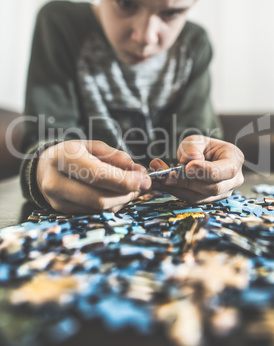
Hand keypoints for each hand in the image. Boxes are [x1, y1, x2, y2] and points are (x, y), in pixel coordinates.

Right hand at [36, 140, 150, 213]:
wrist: (43, 168)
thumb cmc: (71, 153)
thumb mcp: (91, 146)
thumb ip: (115, 156)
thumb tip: (137, 171)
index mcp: (64, 158)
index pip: (98, 175)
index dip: (124, 180)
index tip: (144, 179)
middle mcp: (57, 183)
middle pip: (100, 198)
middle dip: (127, 194)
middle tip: (142, 184)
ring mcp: (58, 201)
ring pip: (99, 209)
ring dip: (122, 200)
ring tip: (130, 187)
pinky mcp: (63, 212)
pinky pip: (95, 213)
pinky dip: (112, 205)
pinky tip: (116, 194)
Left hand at [149, 135, 243, 203]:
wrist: (200, 156)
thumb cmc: (202, 147)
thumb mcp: (196, 140)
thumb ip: (193, 148)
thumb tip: (192, 159)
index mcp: (235, 160)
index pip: (226, 170)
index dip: (207, 171)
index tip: (188, 167)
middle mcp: (233, 180)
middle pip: (212, 188)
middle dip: (187, 182)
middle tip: (167, 175)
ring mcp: (222, 193)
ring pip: (199, 197)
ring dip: (176, 188)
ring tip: (158, 177)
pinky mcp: (207, 200)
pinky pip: (190, 199)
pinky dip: (173, 191)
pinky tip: (159, 183)